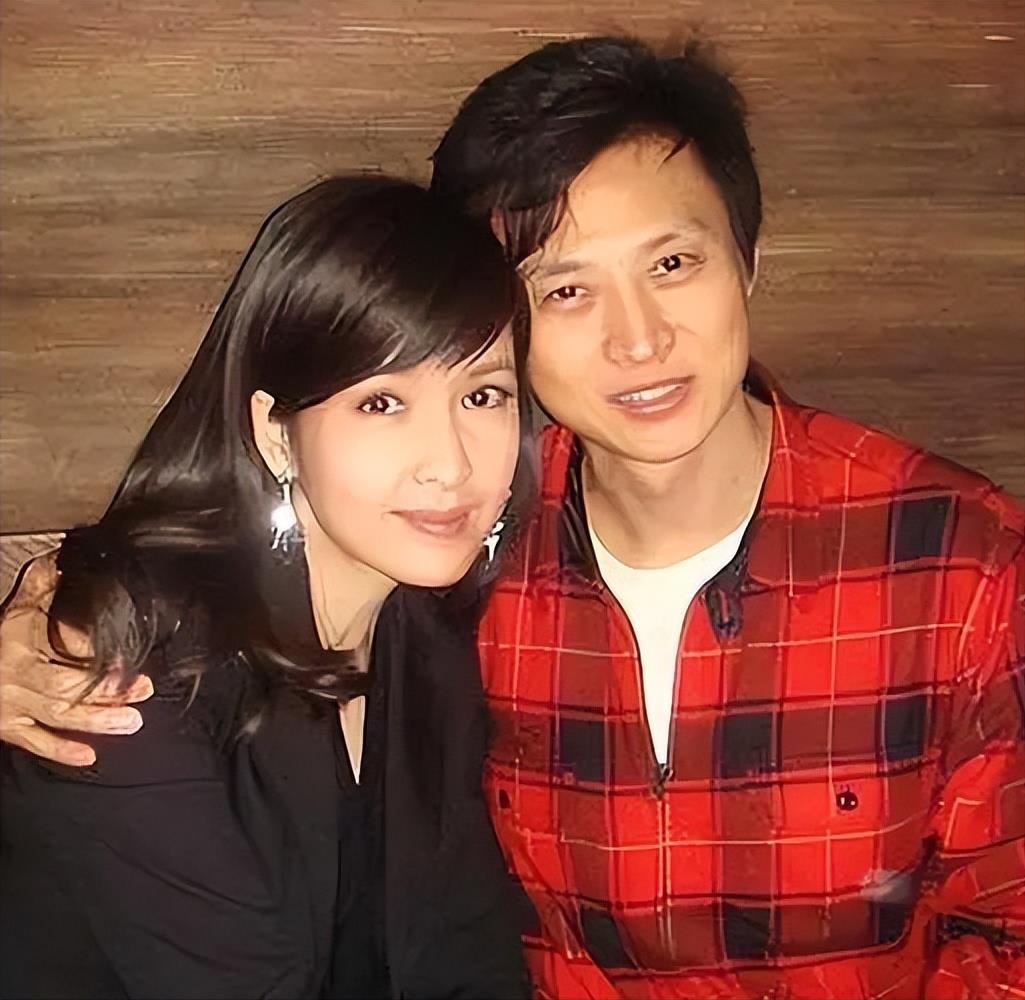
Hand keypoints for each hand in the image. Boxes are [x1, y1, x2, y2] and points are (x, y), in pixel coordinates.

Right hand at [0, 553, 152, 765]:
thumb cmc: (2, 629)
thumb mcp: (22, 599)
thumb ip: (48, 579)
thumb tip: (73, 553)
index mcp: (18, 638)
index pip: (63, 645)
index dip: (96, 652)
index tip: (127, 658)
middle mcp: (14, 674)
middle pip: (65, 687)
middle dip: (108, 691)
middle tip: (143, 691)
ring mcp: (9, 704)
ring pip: (57, 716)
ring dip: (97, 721)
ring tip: (131, 721)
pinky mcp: (6, 726)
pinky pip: (34, 742)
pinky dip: (61, 751)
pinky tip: (88, 755)